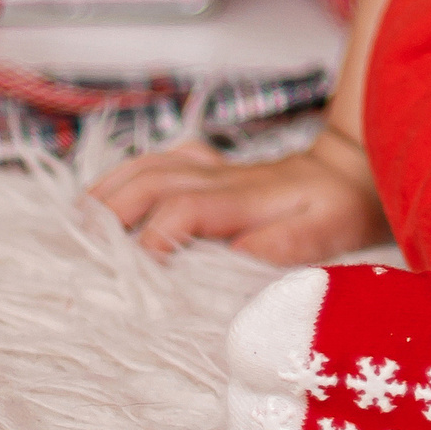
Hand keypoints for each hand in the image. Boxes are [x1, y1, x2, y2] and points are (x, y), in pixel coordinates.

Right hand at [88, 126, 389, 263]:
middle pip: (153, 181)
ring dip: (110, 190)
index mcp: (245, 197)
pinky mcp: (212, 168)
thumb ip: (282, 243)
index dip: (155, 235)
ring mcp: (214, 168)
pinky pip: (163, 160)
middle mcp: (221, 177)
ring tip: (75, 221)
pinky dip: (128, 174)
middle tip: (78, 248)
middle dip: (111, 211)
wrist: (355, 168)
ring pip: (151, 166)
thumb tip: (234, 256)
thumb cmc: (339, 207)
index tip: (135, 269)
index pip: (185, 207)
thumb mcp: (324, 232)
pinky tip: (107, 193)